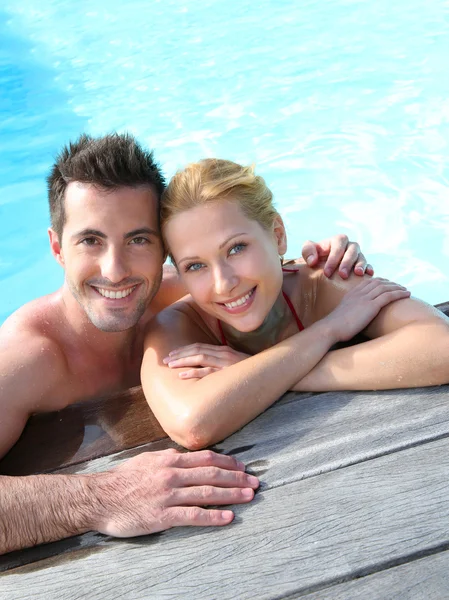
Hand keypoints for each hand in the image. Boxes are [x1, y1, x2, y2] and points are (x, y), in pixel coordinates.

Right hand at [90, 448, 258, 537]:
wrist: (100, 498)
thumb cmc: (123, 479)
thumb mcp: (147, 461)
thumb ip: (168, 459)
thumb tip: (185, 457)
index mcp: (169, 460)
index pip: (206, 459)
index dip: (227, 462)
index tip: (242, 466)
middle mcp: (172, 474)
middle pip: (212, 474)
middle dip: (236, 478)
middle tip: (255, 482)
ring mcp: (168, 495)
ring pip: (207, 493)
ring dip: (231, 494)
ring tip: (248, 497)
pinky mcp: (163, 515)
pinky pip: (193, 515)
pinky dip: (213, 516)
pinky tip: (228, 517)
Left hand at [163, 343, 249, 378]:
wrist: (269, 373)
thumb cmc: (251, 371)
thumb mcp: (235, 364)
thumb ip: (222, 362)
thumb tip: (208, 367)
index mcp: (223, 350)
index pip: (199, 347)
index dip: (184, 350)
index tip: (172, 354)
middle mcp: (223, 353)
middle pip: (196, 350)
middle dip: (179, 354)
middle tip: (165, 360)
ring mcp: (225, 362)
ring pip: (199, 358)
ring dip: (182, 361)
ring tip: (170, 365)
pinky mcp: (227, 372)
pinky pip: (207, 372)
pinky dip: (192, 373)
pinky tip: (181, 376)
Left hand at [302, 234, 373, 278]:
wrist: (323, 266)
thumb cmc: (316, 257)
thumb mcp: (308, 252)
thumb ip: (308, 251)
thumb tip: (313, 261)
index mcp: (338, 240)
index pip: (338, 246)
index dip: (333, 259)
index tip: (327, 273)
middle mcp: (350, 246)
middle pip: (352, 251)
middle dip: (347, 263)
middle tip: (342, 275)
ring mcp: (358, 255)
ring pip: (362, 257)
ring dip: (360, 265)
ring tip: (357, 274)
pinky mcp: (363, 264)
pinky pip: (369, 265)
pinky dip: (369, 269)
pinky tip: (368, 275)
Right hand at [324, 277, 410, 341]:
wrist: (331, 328)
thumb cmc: (334, 327)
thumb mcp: (341, 315)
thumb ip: (349, 312)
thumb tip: (354, 318)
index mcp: (351, 293)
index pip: (369, 282)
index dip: (380, 281)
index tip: (388, 285)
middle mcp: (359, 293)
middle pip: (379, 282)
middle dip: (391, 283)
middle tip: (399, 287)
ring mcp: (365, 298)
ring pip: (385, 287)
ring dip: (398, 287)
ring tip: (406, 290)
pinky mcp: (371, 306)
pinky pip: (389, 296)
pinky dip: (399, 293)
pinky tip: (407, 294)